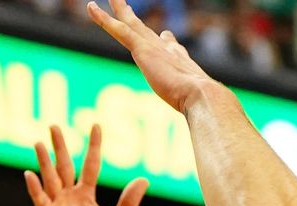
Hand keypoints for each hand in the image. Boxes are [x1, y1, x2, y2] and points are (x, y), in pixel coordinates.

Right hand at [26, 124, 147, 205]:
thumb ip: (130, 202)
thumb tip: (144, 179)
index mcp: (87, 197)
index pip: (90, 165)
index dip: (94, 147)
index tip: (96, 126)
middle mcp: (70, 198)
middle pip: (63, 166)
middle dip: (59, 147)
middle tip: (54, 126)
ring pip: (50, 179)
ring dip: (44, 162)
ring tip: (39, 143)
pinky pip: (40, 201)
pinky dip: (35, 188)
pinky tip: (30, 174)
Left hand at [88, 0, 215, 113]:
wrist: (201, 95)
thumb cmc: (201, 102)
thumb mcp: (197, 98)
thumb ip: (195, 96)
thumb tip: (205, 105)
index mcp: (179, 60)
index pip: (169, 46)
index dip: (166, 40)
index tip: (165, 35)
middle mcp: (166, 49)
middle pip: (145, 30)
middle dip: (134, 18)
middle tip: (125, 6)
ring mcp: (152, 47)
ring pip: (129, 23)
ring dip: (118, 9)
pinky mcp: (142, 49)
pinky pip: (118, 29)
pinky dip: (103, 19)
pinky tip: (91, 8)